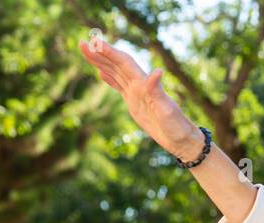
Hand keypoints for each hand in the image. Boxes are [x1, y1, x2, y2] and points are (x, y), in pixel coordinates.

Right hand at [78, 37, 200, 159]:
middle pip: (116, 64)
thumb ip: (158, 91)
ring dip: (101, 62)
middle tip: (81, 43)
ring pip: (116, 73)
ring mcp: (137, 94)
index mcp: (145, 85)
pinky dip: (109, 78)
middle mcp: (140, 85)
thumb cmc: (177, 126)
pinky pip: (119, 86)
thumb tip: (157, 72)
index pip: (124, 63)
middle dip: (99, 54)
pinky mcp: (135, 103)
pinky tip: (101, 73)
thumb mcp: (167, 110)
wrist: (182, 140)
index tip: (94, 42)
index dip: (109, 52)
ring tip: (86, 51)